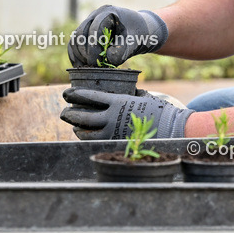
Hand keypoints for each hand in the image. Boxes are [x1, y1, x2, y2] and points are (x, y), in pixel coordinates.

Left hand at [61, 88, 190, 139]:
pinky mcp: (116, 143)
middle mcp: (112, 118)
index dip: (76, 95)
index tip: (67, 93)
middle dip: (70, 114)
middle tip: (64, 112)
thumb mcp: (141, 95)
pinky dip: (86, 138)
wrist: (169, 128)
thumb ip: (127, 93)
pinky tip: (83, 135)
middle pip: (83, 117)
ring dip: (76, 128)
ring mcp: (113, 132)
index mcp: (117, 102)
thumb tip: (122, 89)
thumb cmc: (156, 110)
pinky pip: (95, 141)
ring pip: (86, 132)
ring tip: (73, 124)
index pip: (91, 97)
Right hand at [67, 5, 168, 67]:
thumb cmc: (138, 35)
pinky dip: (76, 54)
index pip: (95, 29)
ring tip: (85, 68)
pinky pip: (76, 42)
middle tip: (91, 67)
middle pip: (81, 33)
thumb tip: (106, 59)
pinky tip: (80, 66)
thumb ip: (120, 51)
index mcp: (108, 12)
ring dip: (78, 54)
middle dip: (84, 52)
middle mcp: (96, 15)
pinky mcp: (87, 31)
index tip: (95, 63)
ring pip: (76, 38)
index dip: (93, 48)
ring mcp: (90, 22)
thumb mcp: (132, 43)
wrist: (140, 30)